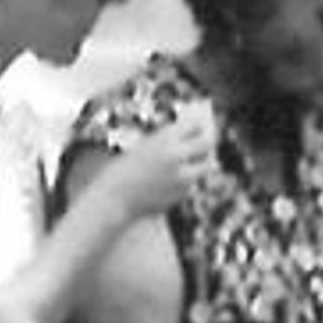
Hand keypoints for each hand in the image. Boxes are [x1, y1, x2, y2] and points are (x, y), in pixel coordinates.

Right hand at [91, 108, 221, 225]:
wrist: (114, 198)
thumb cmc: (123, 171)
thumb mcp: (144, 147)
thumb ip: (168, 142)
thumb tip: (194, 136)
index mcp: (164, 139)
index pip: (194, 124)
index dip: (198, 125)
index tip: (201, 125)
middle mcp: (177, 154)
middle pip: (208, 142)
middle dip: (208, 141)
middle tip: (207, 141)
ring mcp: (183, 175)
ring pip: (206, 165)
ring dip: (202, 162)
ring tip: (194, 162)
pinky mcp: (183, 192)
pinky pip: (193, 182)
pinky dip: (188, 180)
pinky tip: (172, 182)